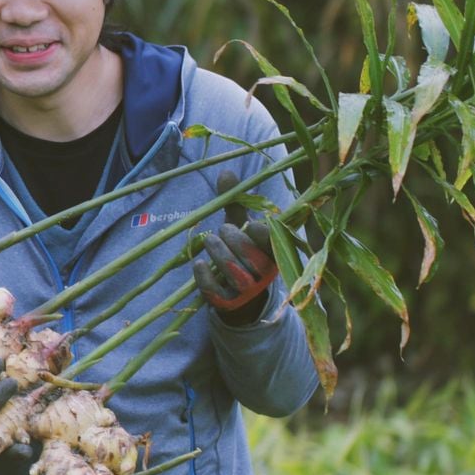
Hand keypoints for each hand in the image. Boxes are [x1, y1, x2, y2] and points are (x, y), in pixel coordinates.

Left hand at [191, 173, 277, 325]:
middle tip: (222, 231)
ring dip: (218, 253)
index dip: (262, 234)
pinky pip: (215, 291)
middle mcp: (265, 274)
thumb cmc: (242, 251)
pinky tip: (199, 264)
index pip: (273, 243)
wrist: (239, 293)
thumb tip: (225, 171)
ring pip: (233, 272)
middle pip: (249, 255)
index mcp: (275, 253)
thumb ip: (235, 202)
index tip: (251, 224)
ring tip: (209, 241)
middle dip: (233, 239)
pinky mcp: (229, 304)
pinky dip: (204, 276)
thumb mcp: (241, 225)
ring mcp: (248, 291)